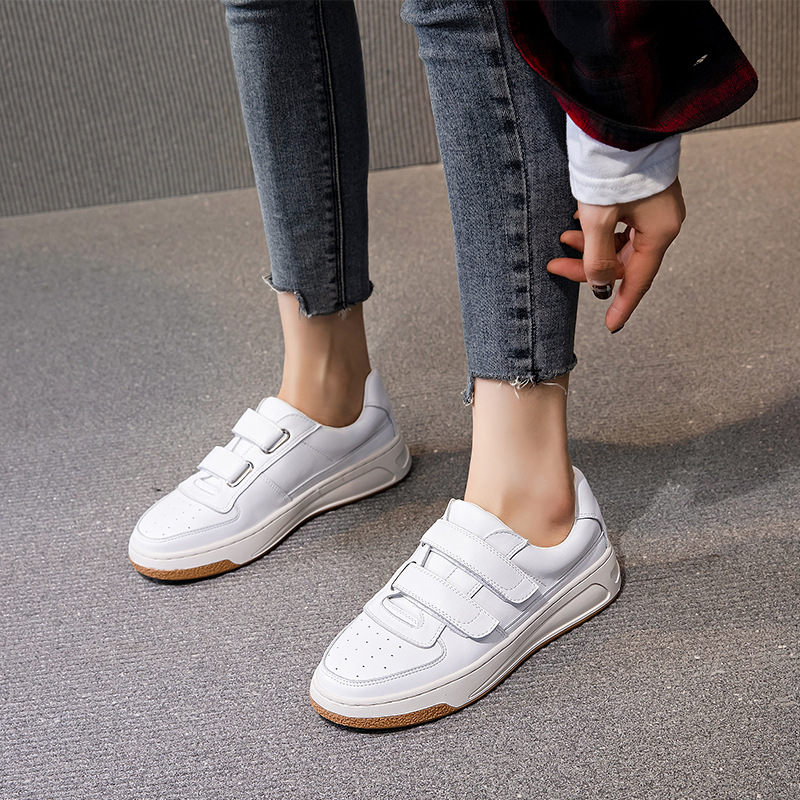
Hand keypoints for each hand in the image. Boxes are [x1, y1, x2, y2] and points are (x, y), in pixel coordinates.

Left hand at [547, 178, 685, 331]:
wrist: (618, 122)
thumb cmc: (613, 168)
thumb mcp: (597, 219)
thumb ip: (597, 258)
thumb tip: (602, 284)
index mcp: (659, 232)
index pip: (638, 280)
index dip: (622, 304)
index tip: (611, 326)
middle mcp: (662, 222)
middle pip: (623, 261)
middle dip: (589, 265)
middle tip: (556, 263)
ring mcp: (653, 208)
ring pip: (618, 242)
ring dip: (589, 245)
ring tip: (562, 238)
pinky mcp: (642, 195)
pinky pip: (619, 224)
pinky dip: (596, 228)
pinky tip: (577, 222)